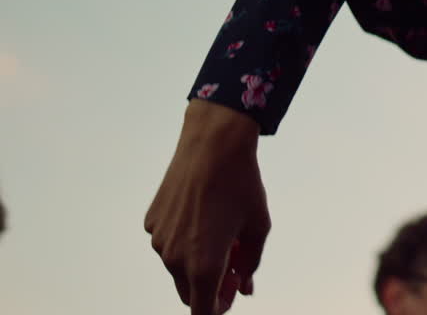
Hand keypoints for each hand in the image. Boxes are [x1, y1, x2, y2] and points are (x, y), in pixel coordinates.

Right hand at [145, 100, 269, 313]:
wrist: (213, 145)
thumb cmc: (240, 184)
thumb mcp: (257, 227)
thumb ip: (250, 264)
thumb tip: (243, 286)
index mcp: (203, 265)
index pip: (203, 310)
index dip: (220, 307)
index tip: (232, 293)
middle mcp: (174, 258)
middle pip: (189, 293)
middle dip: (211, 287)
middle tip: (234, 267)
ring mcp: (159, 240)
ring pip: (178, 268)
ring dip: (198, 262)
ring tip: (223, 234)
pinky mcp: (151, 222)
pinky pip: (168, 244)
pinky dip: (184, 241)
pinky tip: (203, 216)